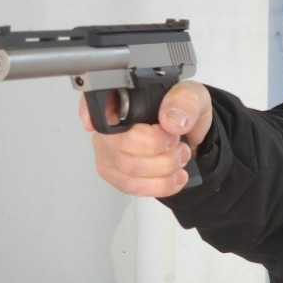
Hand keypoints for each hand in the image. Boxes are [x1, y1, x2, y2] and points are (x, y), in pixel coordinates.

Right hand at [79, 81, 212, 196]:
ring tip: (179, 158)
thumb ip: (184, 101)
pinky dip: (159, 185)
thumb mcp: (193, 97)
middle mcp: (109, 123)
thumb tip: (171, 119)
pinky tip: (173, 177)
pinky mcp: (115, 172)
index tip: (96, 123)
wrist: (190, 137)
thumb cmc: (184, 112)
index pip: (94, 102)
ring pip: (127, 168)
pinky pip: (131, 186)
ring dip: (163, 168)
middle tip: (176, 143)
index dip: (90, 113)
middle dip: (157, 149)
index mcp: (122, 96)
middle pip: (118, 143)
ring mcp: (109, 149)